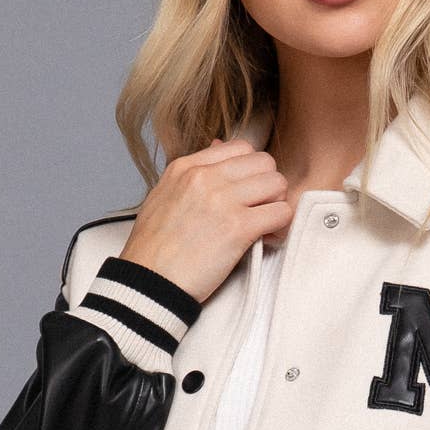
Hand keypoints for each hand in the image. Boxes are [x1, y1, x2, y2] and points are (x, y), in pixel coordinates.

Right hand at [119, 136, 292, 304]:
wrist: (148, 282)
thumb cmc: (155, 248)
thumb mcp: (165, 196)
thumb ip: (193, 174)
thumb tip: (220, 148)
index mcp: (186, 167)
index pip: (241, 147)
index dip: (251, 171)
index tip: (246, 193)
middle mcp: (204, 177)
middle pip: (264, 162)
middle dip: (268, 186)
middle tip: (259, 210)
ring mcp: (222, 200)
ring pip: (278, 184)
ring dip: (277, 205)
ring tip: (264, 226)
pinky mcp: (237, 228)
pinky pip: (281, 213)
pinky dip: (281, 227)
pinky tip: (267, 239)